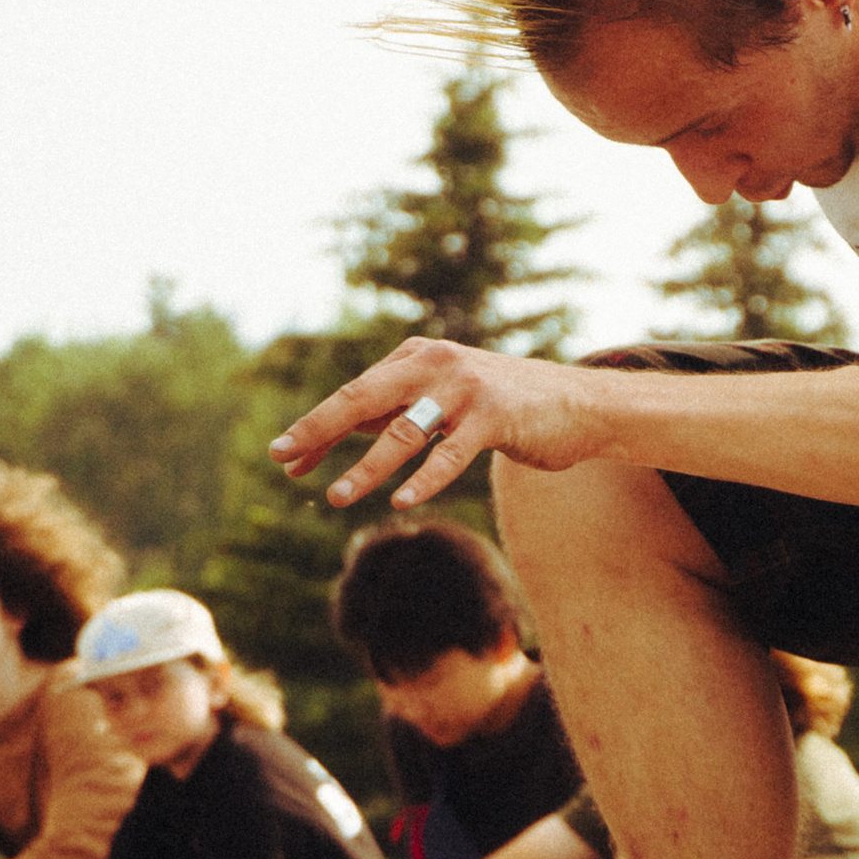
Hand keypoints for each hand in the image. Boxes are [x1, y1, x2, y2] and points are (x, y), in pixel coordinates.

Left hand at [271, 337, 601, 512]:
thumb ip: (394, 411)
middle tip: (283, 457)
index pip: (354, 395)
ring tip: (337, 498)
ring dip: (366, 468)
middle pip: (363, 398)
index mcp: (415, 357)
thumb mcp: (442, 400)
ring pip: (404, 432)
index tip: (283, 458)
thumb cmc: (500, 406)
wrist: (576, 402)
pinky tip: (402, 501)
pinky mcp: (495, 417)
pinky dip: (426, 479)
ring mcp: (465, 389)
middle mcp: (434, 364)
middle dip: (319, 430)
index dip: (316, 428)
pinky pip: (452, 454)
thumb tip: (331, 435)